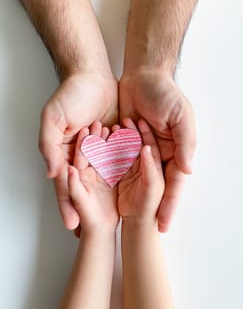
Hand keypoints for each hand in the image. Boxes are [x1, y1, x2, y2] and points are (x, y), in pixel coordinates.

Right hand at [39, 72, 117, 229]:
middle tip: (92, 232)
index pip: (65, 184)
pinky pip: (120, 162)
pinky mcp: (116, 143)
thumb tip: (53, 174)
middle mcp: (82, 156)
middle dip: (88, 208)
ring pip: (103, 179)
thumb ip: (49, 146)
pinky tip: (128, 193)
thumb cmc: (71, 95)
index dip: (67, 204)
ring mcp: (100, 151)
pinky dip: (122, 176)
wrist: (94, 76)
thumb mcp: (53, 118)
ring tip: (112, 218)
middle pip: (85, 187)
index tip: (73, 226)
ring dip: (106, 197)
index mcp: (65, 153)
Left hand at [119, 68, 195, 231]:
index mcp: (175, 150)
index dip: (171, 204)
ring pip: (138, 178)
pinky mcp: (124, 142)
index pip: (174, 183)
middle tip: (148, 231)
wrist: (141, 75)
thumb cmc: (164, 93)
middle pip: (157, 186)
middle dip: (154, 208)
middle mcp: (159, 153)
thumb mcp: (181, 116)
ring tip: (127, 217)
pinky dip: (117, 176)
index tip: (164, 225)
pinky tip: (111, 191)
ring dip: (134, 196)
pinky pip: (121, 162)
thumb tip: (188, 171)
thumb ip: (186, 143)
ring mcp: (140, 149)